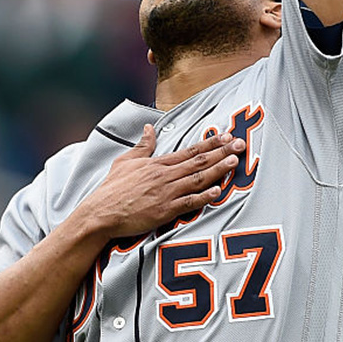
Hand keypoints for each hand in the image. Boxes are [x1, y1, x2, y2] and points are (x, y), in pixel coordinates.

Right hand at [75, 124, 244, 240]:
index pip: (190, 151)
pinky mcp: (165, 211)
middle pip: (199, 162)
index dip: (211, 143)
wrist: (101, 213)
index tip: (227, 136)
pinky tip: (218, 191)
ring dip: (219, 170)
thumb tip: (150, 128)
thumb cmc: (112, 189)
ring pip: (198, 179)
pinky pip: (189, 202)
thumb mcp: (125, 161)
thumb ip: (142, 146)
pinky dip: (204, 196)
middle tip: (241, 144)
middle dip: (222, 152)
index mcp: (157, 164)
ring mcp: (166, 193)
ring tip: (235, 162)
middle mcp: (165, 176)